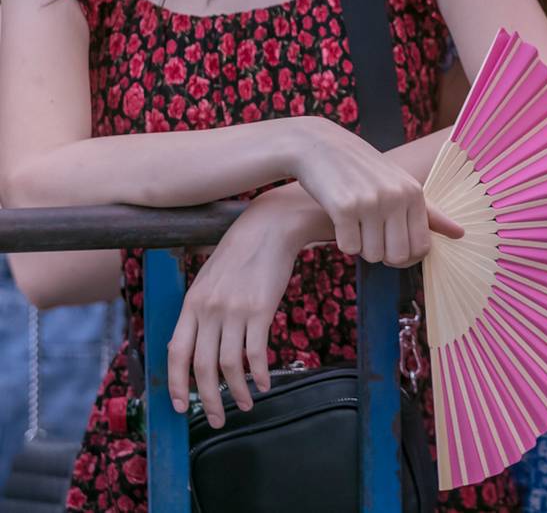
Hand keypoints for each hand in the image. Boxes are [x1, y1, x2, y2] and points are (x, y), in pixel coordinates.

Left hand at [166, 194, 303, 427]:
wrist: (270, 228)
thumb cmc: (241, 252)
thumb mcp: (210, 278)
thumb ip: (201, 308)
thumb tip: (198, 342)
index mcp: (191, 303)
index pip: (175, 353)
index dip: (176, 385)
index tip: (181, 406)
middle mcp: (208, 310)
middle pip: (201, 367)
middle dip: (207, 399)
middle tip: (216, 419)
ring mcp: (234, 311)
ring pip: (229, 365)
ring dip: (236, 392)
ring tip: (246, 405)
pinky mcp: (260, 310)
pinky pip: (256, 352)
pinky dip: (259, 373)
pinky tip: (264, 383)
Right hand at [286, 117, 459, 264]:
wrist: (322, 147)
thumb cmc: (366, 171)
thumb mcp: (403, 185)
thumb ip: (431, 213)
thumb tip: (461, 233)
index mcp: (415, 193)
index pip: (422, 247)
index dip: (406, 256)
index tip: (393, 245)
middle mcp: (397, 197)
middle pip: (398, 257)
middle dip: (383, 255)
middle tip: (372, 234)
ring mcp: (371, 202)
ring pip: (372, 255)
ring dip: (362, 247)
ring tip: (356, 222)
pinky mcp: (344, 208)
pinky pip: (349, 248)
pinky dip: (344, 241)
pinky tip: (341, 220)